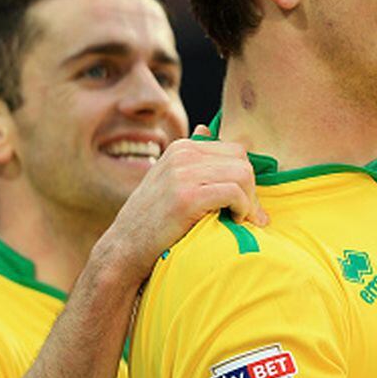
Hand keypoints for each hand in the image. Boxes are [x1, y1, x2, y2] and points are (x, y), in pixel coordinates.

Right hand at [95, 127, 263, 282]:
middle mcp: (182, 154)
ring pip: (242, 174)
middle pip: (242, 160)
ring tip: (242, 218)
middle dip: (251, 187)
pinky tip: (236, 220)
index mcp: (182, 148)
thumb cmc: (153, 219)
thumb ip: (190, 158)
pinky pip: (234, 192)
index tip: (247, 200)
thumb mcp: (168, 179)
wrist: (124, 248)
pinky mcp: (187, 197)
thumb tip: (207, 129)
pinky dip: (243, 207)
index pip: (234, 150)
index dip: (246, 176)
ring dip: (250, 199)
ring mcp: (183, 174)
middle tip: (249, 213)